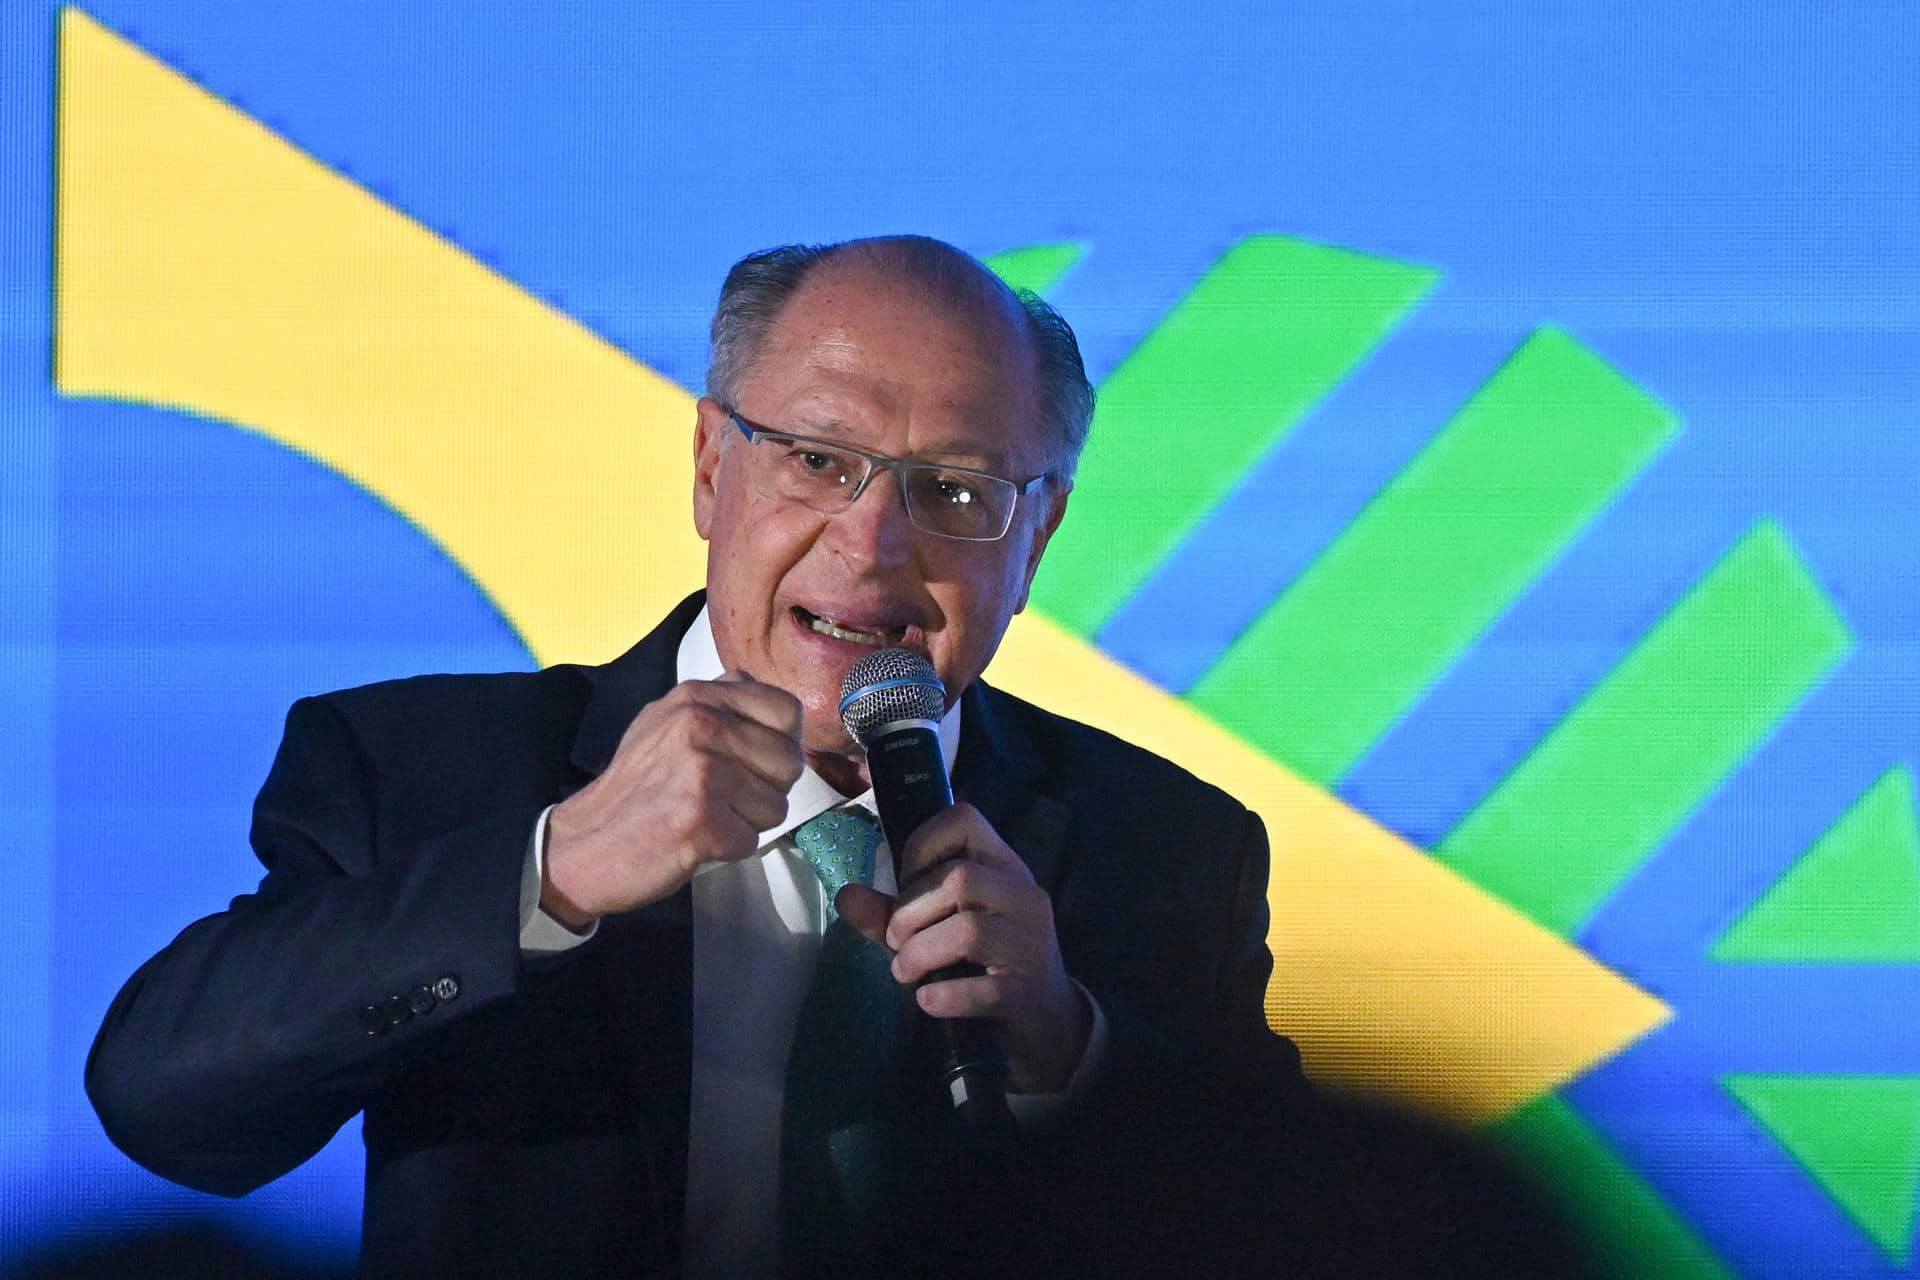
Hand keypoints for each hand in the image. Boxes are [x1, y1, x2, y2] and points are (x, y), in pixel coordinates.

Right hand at [542, 673, 802, 926]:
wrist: (584, 844)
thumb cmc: (636, 788)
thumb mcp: (667, 722)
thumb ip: (718, 702)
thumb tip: (762, 690)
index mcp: (696, 696)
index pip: (788, 711)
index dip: (781, 744)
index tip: (751, 763)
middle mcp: (699, 724)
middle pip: (790, 762)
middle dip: (766, 789)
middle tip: (723, 798)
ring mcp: (700, 771)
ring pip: (776, 806)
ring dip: (747, 822)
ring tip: (705, 816)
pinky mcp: (699, 819)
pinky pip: (751, 839)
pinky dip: (728, 848)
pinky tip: (695, 839)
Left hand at [838, 803, 1090, 1093]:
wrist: (1043, 1019)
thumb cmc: (982, 961)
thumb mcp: (936, 927)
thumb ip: (891, 911)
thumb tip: (846, 896)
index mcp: (1001, 865)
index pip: (965, 819)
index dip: (922, 845)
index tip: (905, 882)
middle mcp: (1023, 894)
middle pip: (960, 878)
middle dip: (910, 911)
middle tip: (895, 941)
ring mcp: (1030, 943)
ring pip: (968, 929)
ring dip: (920, 953)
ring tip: (905, 972)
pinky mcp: (1027, 991)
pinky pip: (981, 989)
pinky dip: (943, 997)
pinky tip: (927, 1003)